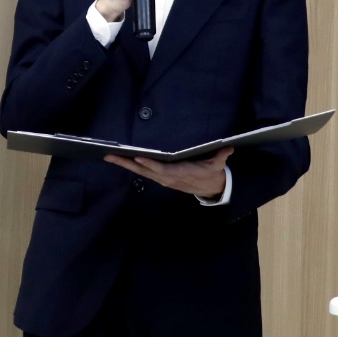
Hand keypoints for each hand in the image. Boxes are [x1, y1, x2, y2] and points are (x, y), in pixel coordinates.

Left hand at [104, 146, 232, 197]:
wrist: (211, 188)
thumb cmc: (212, 173)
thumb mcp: (217, 165)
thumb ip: (221, 157)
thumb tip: (228, 148)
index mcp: (180, 174)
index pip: (162, 170)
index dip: (150, 165)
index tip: (138, 158)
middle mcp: (167, 178)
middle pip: (144, 171)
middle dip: (126, 163)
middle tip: (110, 156)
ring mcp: (162, 179)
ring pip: (140, 172)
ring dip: (124, 164)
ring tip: (109, 156)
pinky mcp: (159, 178)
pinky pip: (142, 172)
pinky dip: (130, 166)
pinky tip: (120, 160)